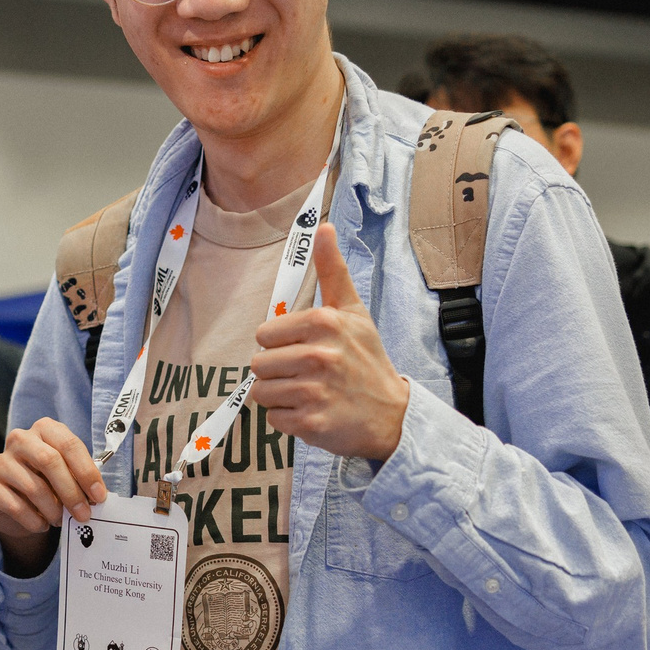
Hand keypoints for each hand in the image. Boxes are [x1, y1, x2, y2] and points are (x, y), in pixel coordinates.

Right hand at [0, 415, 105, 574]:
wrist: (13, 501)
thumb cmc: (47, 482)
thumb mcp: (65, 474)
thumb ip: (78, 478)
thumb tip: (96, 496)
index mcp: (44, 429)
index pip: (68, 444)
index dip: (86, 471)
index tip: (99, 496)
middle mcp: (20, 439)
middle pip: (50, 461)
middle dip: (71, 492)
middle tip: (84, 514)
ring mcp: (0, 461)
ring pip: (34, 487)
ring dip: (53, 510)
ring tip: (62, 521)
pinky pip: (16, 506)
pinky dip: (35, 520)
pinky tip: (42, 524)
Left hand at [251, 223, 408, 462]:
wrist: (391, 414)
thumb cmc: (367, 360)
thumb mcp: (354, 311)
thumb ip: (332, 271)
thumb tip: (323, 226)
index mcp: (324, 322)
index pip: (264, 334)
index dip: (280, 344)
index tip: (305, 349)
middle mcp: (318, 354)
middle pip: (259, 364)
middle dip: (278, 371)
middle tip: (308, 375)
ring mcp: (314, 391)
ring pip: (261, 392)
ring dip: (280, 396)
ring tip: (309, 393)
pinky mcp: (310, 423)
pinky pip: (273, 418)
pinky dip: (288, 419)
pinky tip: (312, 412)